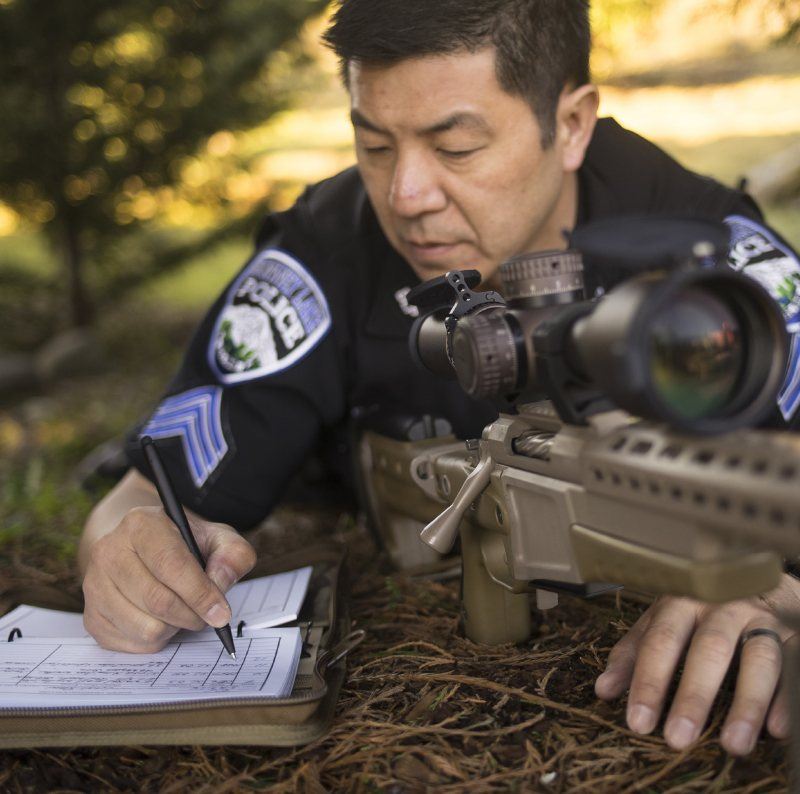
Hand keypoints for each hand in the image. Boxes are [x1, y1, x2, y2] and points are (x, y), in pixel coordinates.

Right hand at [82, 506, 255, 652]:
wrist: (142, 550)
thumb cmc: (185, 545)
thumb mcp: (218, 538)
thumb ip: (233, 555)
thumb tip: (220, 581)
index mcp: (141, 524)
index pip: (170, 564)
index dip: (200, 593)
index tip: (222, 613)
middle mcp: (109, 551)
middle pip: (158, 601)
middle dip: (192, 615)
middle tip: (208, 614)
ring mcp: (94, 585)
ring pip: (146, 628)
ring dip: (175, 628)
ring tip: (182, 611)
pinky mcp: (91, 616)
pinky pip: (132, 644)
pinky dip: (157, 639)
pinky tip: (161, 618)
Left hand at [595, 574, 799, 754]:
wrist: (757, 573)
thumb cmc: (700, 605)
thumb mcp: (662, 619)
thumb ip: (635, 652)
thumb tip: (603, 690)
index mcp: (682, 602)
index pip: (661, 642)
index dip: (649, 682)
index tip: (638, 723)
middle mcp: (722, 606)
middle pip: (708, 650)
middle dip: (692, 696)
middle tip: (677, 739)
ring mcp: (762, 618)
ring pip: (757, 659)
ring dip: (746, 704)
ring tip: (732, 746)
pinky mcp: (794, 633)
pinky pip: (793, 664)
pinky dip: (785, 698)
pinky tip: (777, 730)